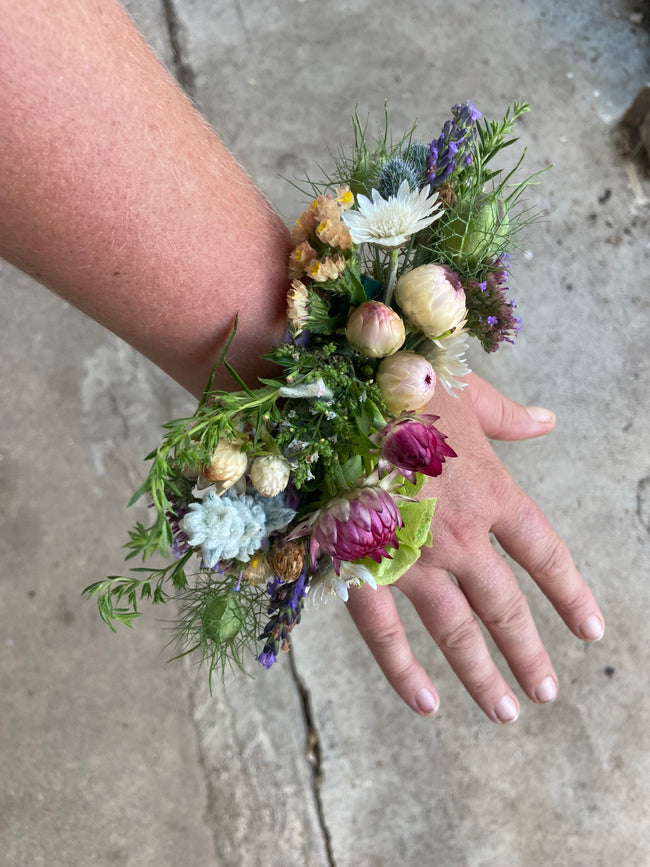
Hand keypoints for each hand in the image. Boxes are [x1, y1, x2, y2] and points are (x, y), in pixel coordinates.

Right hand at [347, 374, 603, 722]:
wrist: (337, 388)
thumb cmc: (403, 382)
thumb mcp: (467, 395)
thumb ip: (508, 417)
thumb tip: (547, 420)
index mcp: (491, 491)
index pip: (544, 554)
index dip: (570, 594)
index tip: (589, 630)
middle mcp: (461, 534)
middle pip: (505, 607)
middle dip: (527, 653)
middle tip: (543, 691)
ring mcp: (412, 555)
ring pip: (455, 630)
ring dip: (481, 675)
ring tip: (505, 711)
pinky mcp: (363, 566)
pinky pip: (384, 631)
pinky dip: (404, 671)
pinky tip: (427, 704)